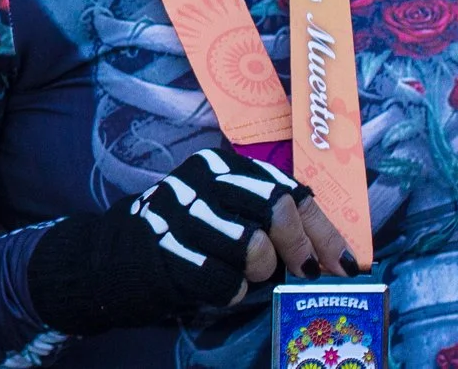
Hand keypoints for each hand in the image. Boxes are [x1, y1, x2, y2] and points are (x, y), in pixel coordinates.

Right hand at [26, 146, 344, 335]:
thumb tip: (339, 253)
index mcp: (218, 164)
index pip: (288, 189)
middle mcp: (198, 180)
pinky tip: (212, 285)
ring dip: (257, 273)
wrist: (111, 259)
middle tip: (300, 272)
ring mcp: (180, 215)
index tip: (346, 265)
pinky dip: (229, 294)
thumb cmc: (184, 237)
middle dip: (297, 247)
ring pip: (253, 249)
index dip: (325, 231)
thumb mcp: (223, 210)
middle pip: (275, 208)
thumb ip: (270, 215)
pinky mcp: (166, 252)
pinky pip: (225, 283)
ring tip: (241, 274)